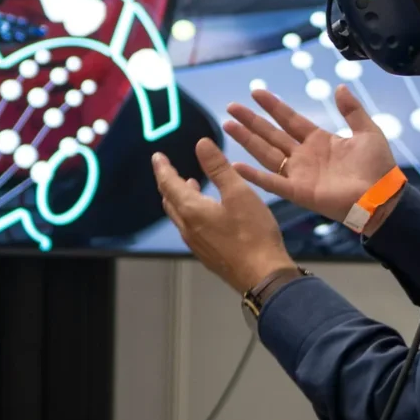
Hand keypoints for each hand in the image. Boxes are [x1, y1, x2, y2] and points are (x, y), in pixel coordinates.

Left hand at [152, 139, 295, 292]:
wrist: (262, 276)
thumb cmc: (252, 233)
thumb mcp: (238, 193)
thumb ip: (218, 167)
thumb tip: (201, 144)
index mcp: (191, 210)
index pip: (169, 184)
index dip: (162, 168)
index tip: (157, 157)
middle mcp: (187, 228)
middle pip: (170, 201)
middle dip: (168, 182)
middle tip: (169, 169)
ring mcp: (196, 244)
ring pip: (179, 216)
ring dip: (179, 198)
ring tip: (189, 184)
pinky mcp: (207, 254)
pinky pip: (189, 228)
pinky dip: (190, 212)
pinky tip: (205, 212)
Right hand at [224, 85, 396, 224]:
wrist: (381, 196)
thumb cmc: (377, 166)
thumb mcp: (367, 131)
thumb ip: (352, 110)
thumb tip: (340, 87)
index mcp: (319, 140)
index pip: (289, 119)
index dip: (273, 106)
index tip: (256, 92)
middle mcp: (303, 155)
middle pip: (271, 134)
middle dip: (251, 121)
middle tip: (231, 107)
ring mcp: (298, 174)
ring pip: (266, 153)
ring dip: (247, 140)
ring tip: (228, 126)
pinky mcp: (297, 191)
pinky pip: (271, 182)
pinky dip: (253, 176)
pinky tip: (236, 166)